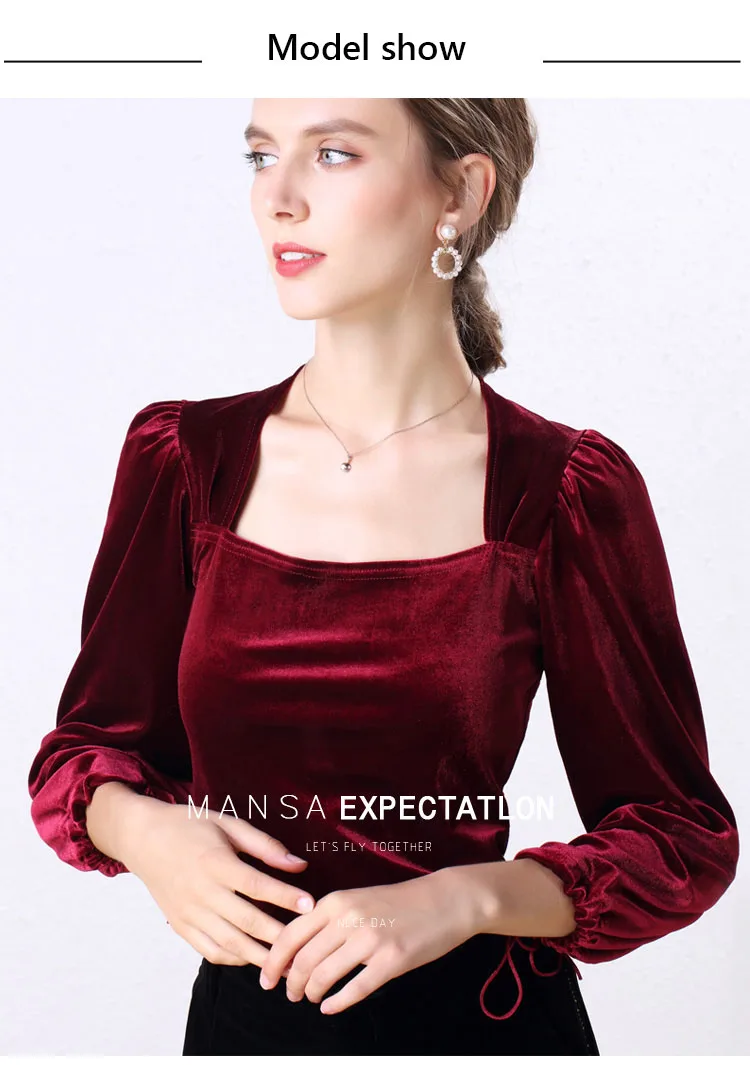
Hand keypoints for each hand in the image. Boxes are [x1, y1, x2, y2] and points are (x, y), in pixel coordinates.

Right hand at [120, 799, 315, 971]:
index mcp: (215, 862)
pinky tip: (253, 958)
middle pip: (246, 920)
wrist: (143, 839)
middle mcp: (201, 891)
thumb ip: (264, 845)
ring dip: (260, 955)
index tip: (310, 905)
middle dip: (278, 935)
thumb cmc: (190, 826)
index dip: (285, 896)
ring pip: (229, 942)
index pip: (256, 885)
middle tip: (305, 944)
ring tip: (286, 963)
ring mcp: (189, 912)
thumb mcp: (228, 824)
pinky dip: (234, 958)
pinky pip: (210, 950)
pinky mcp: (180, 925)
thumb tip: (298, 864)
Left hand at [258, 867, 482, 1014]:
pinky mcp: (391, 961)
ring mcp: (370, 940)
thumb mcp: (356, 899)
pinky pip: (354, 990)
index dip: (272, 962)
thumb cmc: (398, 901)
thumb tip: (295, 949)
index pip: (290, 935)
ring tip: (312, 998)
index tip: (265, 979)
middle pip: (302, 961)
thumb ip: (327, 919)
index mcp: (335, 901)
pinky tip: (330, 1008)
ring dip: (311, 993)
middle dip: (291, 983)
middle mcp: (348, 919)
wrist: (444, 900)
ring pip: (324, 977)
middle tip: (291, 994)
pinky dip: (337, 1004)